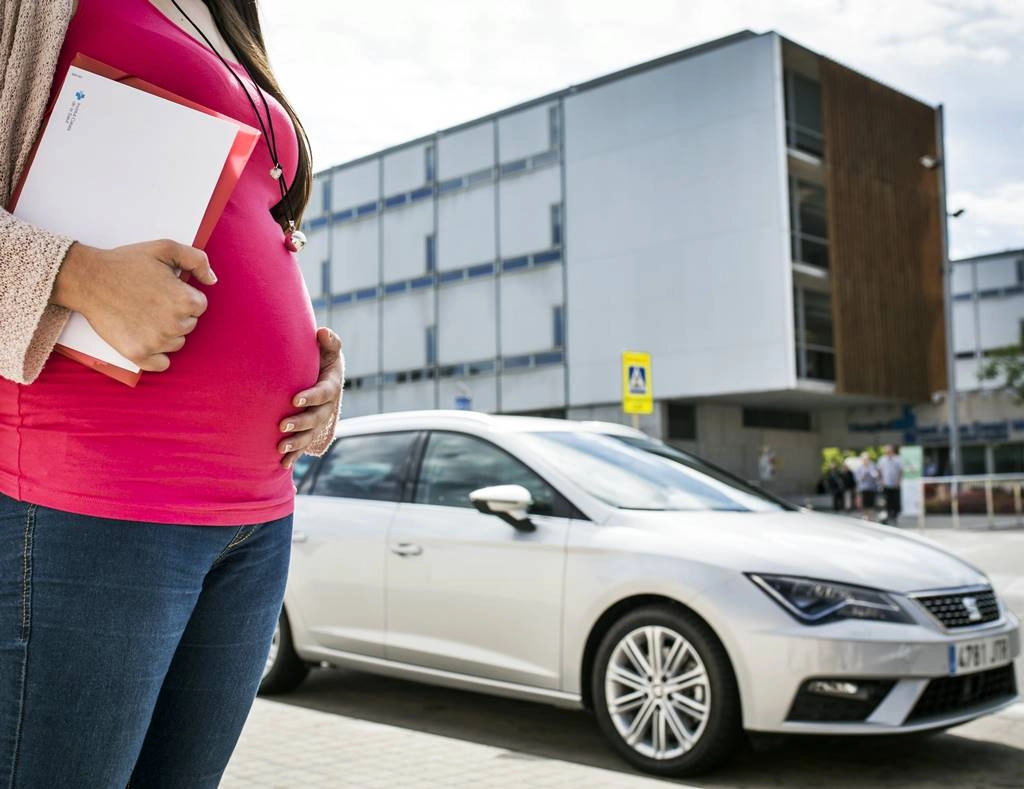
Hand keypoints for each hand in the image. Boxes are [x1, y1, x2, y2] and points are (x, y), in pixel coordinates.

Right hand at [52, 240, 216, 371]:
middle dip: (175, 314)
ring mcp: (156, 342)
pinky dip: (156, 355)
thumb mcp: (166, 248)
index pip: (199, 306)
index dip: (182, 296)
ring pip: (176, 343)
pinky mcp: (138, 354)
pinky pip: (162, 364)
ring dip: (166, 332)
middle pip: (188, 325)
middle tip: (151, 301)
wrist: (89, 279)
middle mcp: (175, 325)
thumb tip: (212, 280)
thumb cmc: (127, 263)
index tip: (164, 290)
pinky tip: (145, 338)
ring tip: (143, 315)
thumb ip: (197, 260)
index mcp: (185, 301)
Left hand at [278, 327, 342, 467]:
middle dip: (300, 423)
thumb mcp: (328, 350)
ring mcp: (318, 421)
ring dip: (296, 443)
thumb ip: (329, 341)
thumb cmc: (322, 359)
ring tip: (280, 447)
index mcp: (331, 386)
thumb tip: (322, 332)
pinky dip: (294, 456)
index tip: (294, 399)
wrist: (322, 376)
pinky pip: (303, 446)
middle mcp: (327, 407)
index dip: (311, 397)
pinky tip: (282, 464)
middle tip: (282, 425)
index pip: (323, 393)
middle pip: (316, 418)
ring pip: (310, 435)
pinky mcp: (309, 431)